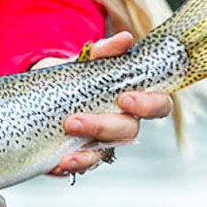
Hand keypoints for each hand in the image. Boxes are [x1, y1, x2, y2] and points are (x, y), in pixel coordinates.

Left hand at [48, 31, 173, 176]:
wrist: (47, 90)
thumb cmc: (78, 75)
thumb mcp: (87, 61)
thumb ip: (104, 52)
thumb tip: (124, 40)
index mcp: (135, 98)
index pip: (159, 105)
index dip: (148, 105)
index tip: (125, 98)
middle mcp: (124, 123)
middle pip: (128, 131)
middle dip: (102, 127)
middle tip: (73, 121)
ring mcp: (105, 141)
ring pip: (105, 153)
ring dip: (86, 156)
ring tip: (65, 156)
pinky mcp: (84, 154)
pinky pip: (82, 165)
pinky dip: (70, 167)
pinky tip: (56, 164)